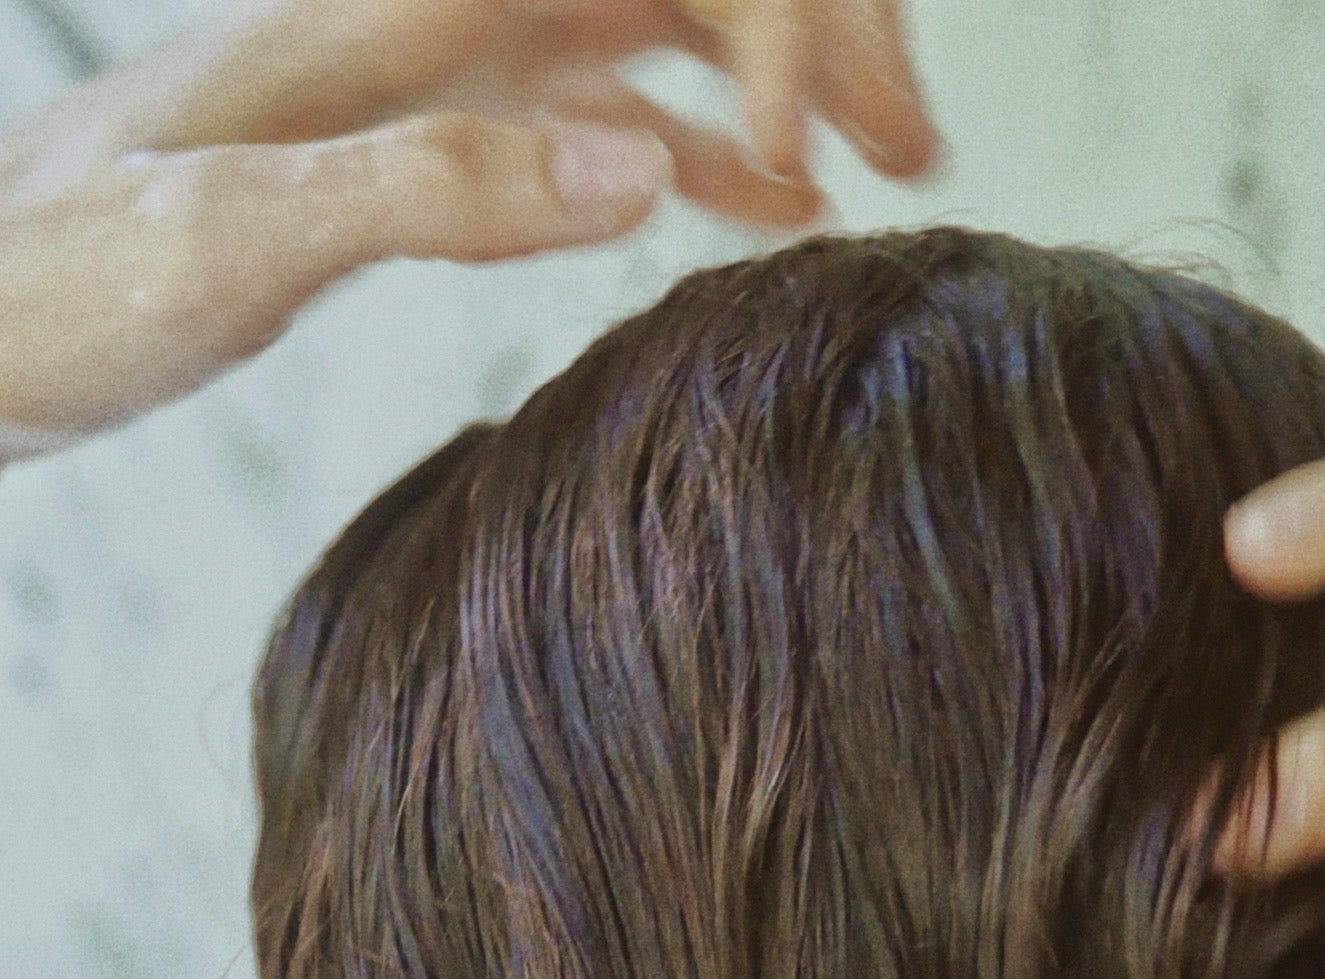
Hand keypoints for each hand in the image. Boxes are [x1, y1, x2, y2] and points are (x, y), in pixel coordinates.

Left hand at [0, 0, 936, 459]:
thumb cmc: (58, 285)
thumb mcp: (233, 246)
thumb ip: (429, 195)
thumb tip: (635, 172)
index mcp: (391, 15)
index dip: (763, 20)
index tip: (825, 150)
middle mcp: (420, 17)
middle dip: (804, 28)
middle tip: (919, 142)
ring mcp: (423, 75)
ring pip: (646, 29)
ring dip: (767, 80)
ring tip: (883, 169)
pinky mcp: (411, 142)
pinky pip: (589, 110)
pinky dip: (690, 144)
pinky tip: (751, 206)